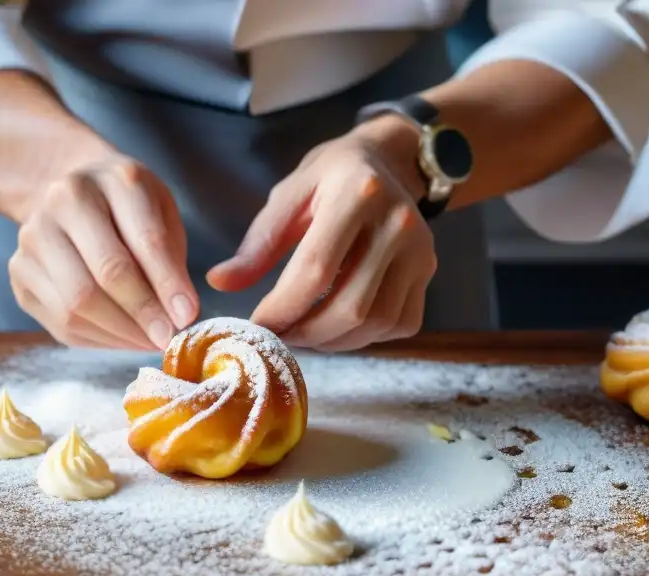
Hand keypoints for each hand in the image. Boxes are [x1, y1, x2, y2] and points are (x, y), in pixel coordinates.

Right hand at [9, 152, 197, 349]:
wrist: (72, 190)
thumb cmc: (128, 208)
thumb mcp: (161, 214)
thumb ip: (170, 260)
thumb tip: (179, 316)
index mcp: (113, 179)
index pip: (145, 239)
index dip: (168, 284)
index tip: (187, 318)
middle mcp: (64, 201)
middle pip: (105, 273)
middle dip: (142, 314)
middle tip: (168, 339)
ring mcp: (33, 236)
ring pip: (76, 304)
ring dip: (119, 333)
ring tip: (147, 341)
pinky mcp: (18, 271)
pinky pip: (59, 321)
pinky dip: (96, 338)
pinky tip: (120, 336)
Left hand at [207, 116, 436, 351]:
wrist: (388, 162)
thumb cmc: (329, 179)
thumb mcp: (287, 197)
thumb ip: (257, 244)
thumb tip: (219, 282)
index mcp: (357, 194)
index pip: (316, 270)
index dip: (283, 308)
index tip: (257, 325)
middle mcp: (398, 223)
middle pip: (350, 307)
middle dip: (306, 333)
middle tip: (278, 335)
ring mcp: (421, 250)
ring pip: (376, 323)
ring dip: (333, 341)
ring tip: (303, 332)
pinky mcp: (429, 271)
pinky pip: (398, 324)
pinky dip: (364, 337)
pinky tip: (336, 325)